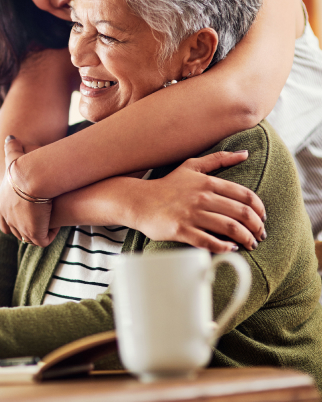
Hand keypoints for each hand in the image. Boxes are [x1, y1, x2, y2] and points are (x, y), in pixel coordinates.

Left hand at [0, 136, 58, 246]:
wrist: (32, 177)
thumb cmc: (25, 166)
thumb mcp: (15, 157)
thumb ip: (12, 148)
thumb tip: (11, 137)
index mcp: (2, 204)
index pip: (5, 221)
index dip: (15, 220)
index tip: (28, 215)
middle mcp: (9, 218)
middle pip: (17, 231)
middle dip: (29, 227)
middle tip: (42, 220)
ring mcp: (20, 228)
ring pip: (30, 237)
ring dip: (41, 230)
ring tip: (51, 222)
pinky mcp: (34, 233)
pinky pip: (43, 240)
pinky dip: (51, 234)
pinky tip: (58, 224)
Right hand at [133, 151, 265, 251]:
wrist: (139, 201)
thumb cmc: (168, 185)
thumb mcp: (192, 166)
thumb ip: (219, 159)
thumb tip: (245, 153)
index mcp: (208, 182)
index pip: (244, 196)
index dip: (259, 209)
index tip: (262, 218)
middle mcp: (202, 197)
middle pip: (241, 214)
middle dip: (256, 227)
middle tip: (259, 235)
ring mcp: (191, 214)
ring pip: (229, 228)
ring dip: (245, 239)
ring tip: (250, 244)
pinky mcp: (181, 230)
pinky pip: (209, 241)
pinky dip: (224, 247)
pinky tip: (230, 249)